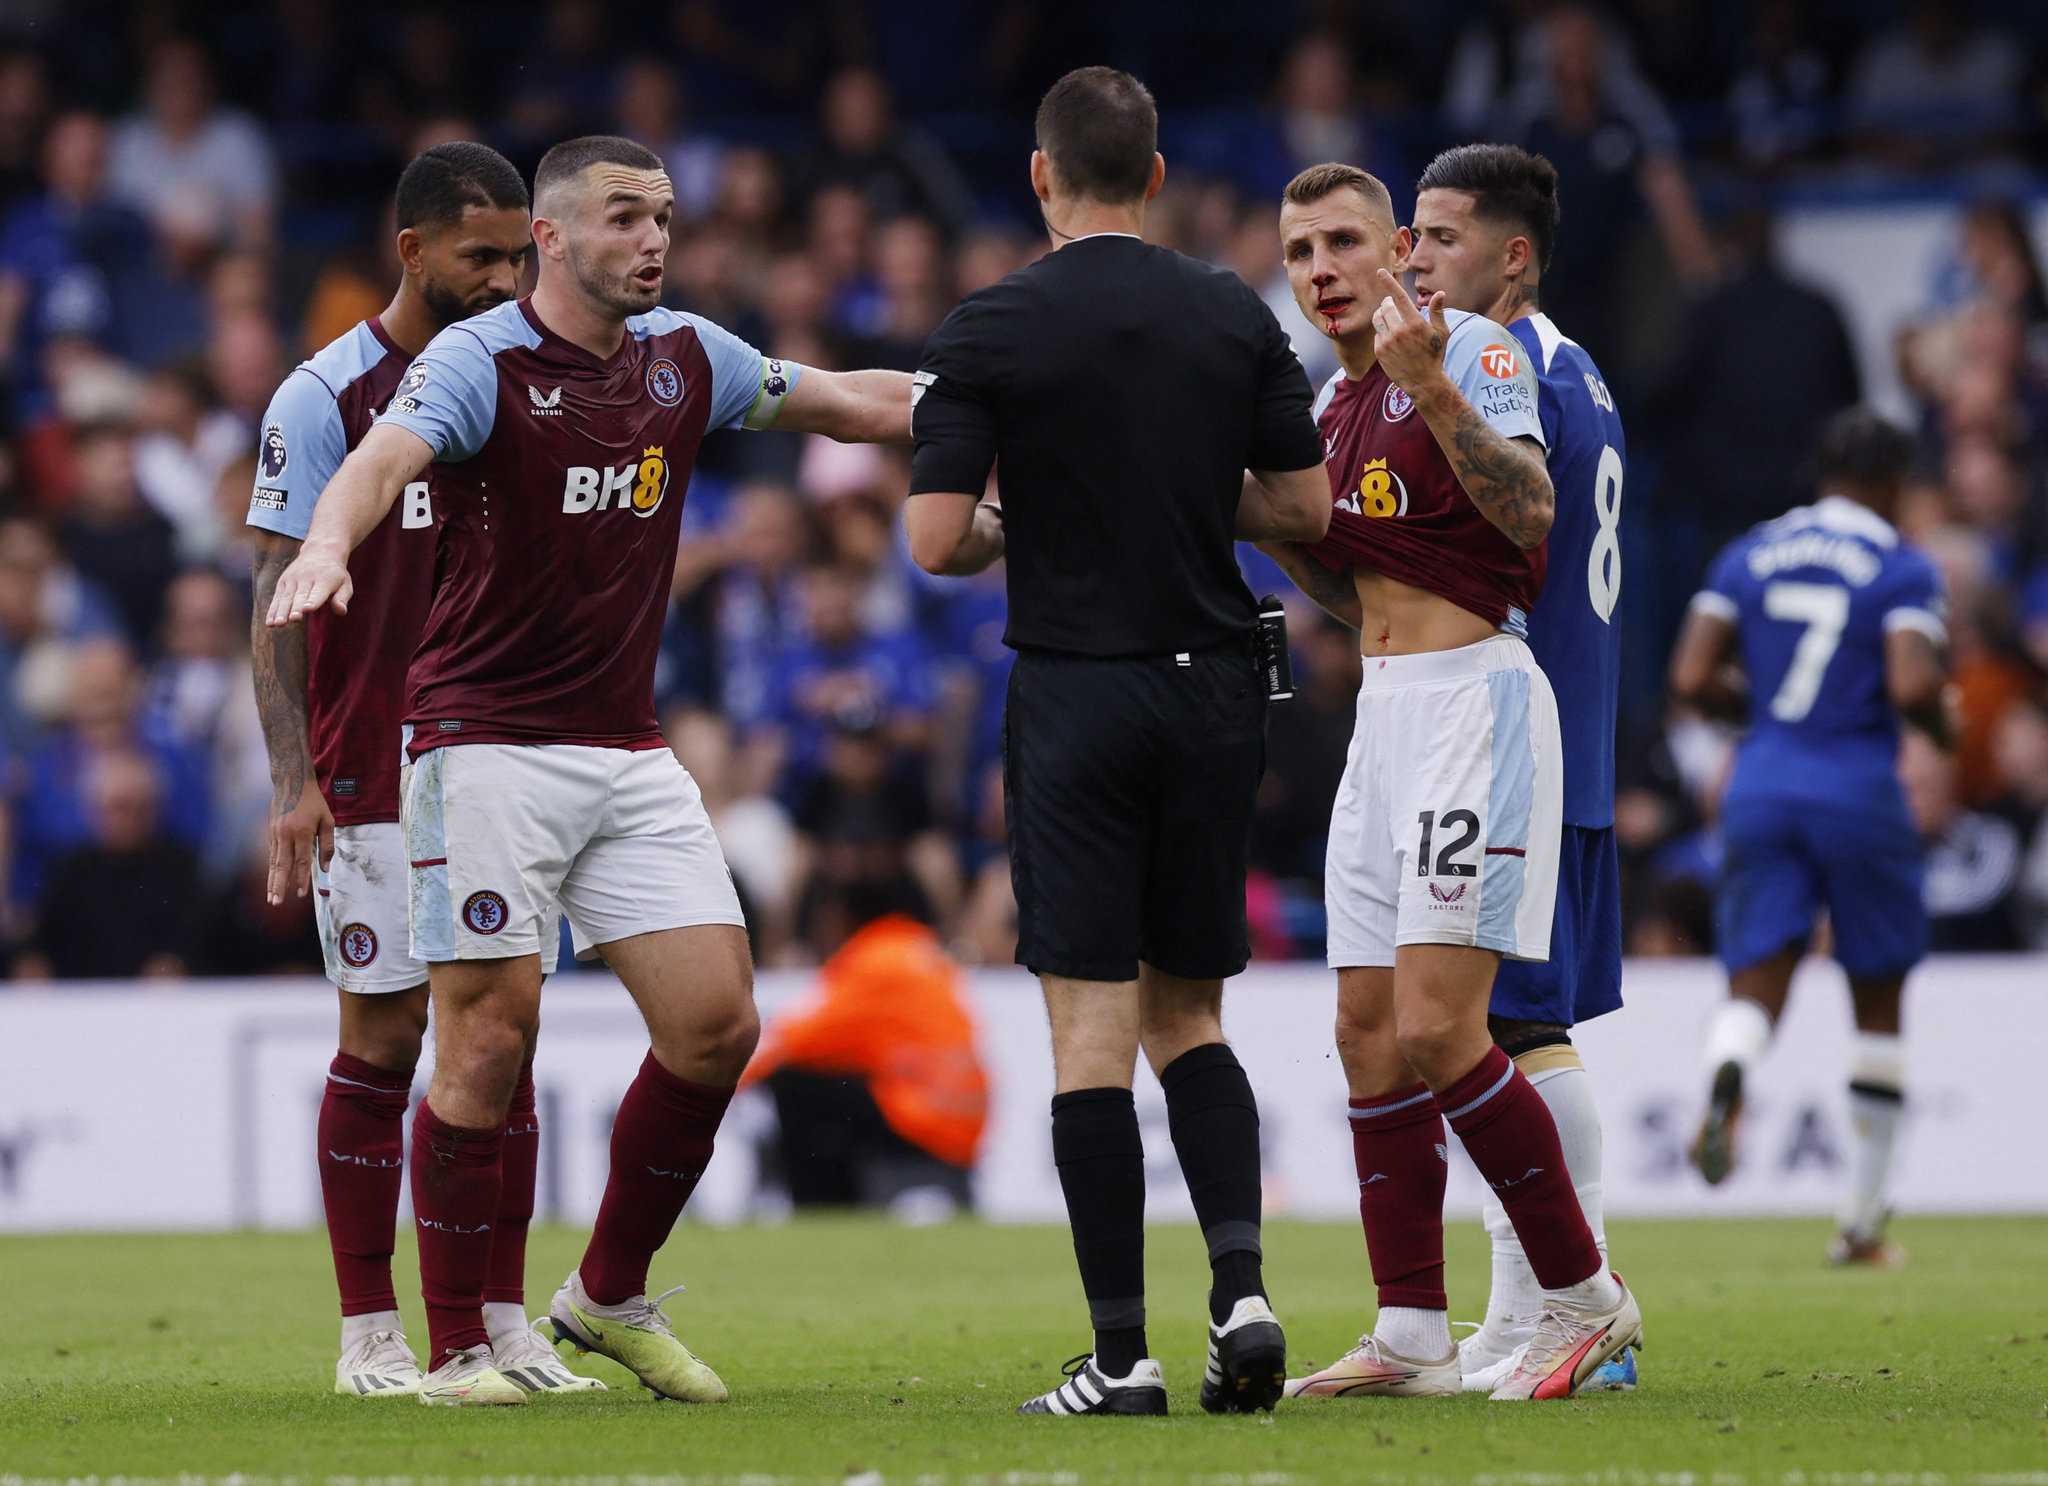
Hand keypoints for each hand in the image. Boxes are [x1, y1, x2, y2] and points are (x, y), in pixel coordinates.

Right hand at [264, 545, 353, 626]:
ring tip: (278, 624)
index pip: (318, 593)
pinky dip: (273, 610)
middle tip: (293, 619)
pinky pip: (278, 597)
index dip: (313, 601)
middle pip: (300, 596)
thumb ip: (342, 598)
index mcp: (325, 580)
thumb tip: (341, 610)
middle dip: (296, 608)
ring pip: (287, 597)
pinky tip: (270, 623)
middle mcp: (307, 578)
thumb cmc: (335, 575)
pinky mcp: (283, 581)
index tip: (307, 609)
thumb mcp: (345, 584)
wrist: (320, 552)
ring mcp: (293, 579)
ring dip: (282, 611)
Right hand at [266, 780, 335, 904]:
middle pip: (282, 865)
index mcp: (303, 831)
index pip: (302, 860)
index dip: (301, 878)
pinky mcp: (270, 833)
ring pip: (273, 862)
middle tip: (276, 903)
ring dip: (272, 881)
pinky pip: (271, 855)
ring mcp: (275, 834)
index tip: (301, 894)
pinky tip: (271, 881)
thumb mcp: (327, 820)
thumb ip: (327, 844)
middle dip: (279, 886)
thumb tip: (326, 868)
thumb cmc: (314, 803)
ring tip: (271, 898)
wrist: (291, 782)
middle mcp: (286, 834)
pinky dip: (271, 870)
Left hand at [1369, 268, 1450, 395]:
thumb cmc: (1434, 355)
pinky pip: (1377, 333)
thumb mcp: (1441, 333)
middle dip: (1388, 303)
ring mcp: (1387, 341)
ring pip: (1378, 318)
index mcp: (1415, 323)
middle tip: (1394, 306)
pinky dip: (1383, 332)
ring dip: (1383, 315)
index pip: (1399, 298)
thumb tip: (1440, 293)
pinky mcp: (1379, 351)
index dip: (1389, 283)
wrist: (1423, 382)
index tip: (1380, 272)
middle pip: (1385, 306)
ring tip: (1392, 320)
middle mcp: (1399, 331)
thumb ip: (1437, 312)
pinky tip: (1393, 340)